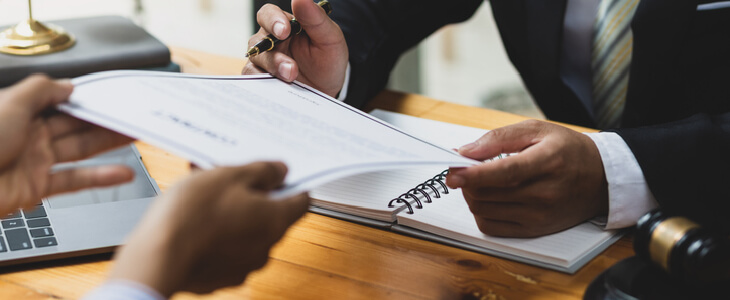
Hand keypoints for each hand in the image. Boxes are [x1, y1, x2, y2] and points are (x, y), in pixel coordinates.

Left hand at [0, 75, 133, 215]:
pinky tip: (122, 172)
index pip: (62, 101)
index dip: (88, 98)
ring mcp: (35, 161)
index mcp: (21, 111)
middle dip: (106, 119)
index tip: (113, 96)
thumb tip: (69, 86)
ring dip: (110, 144)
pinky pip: (75, 180)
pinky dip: (101, 178)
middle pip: (76, 124)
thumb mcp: (11, 103)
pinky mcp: (38, 187)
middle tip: (133, 115)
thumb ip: (43, 91)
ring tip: (136, 136)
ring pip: (81, 150)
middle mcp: (30, 134)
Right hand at [109, 162, 309, 296]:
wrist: (157, 257)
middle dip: (253, 196)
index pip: (302, 201)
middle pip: (272, 216)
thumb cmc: (192, 216)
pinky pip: (227, 250)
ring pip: (247, 232)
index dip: (290, 184)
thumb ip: (261, 171)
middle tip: (229, 180)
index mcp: (275, 220)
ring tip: (206, 198)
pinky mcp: (222, 276)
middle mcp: (266, 247)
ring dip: (233, 215)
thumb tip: (280, 171)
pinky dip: (218, 236)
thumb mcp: (229, 176)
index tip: (275, 174)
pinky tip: (197, 222)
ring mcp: (244, 265)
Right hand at [242, 0, 348, 97]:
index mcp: (285, 25)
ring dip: (273, 68)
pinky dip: (263, 82)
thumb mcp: (330, 39)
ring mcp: (264, 61)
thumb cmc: (328, 60)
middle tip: (290, 65)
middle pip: (257, 40)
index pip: (268, 14)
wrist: (328, 90)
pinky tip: (278, 86)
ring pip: (256, 61)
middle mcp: (269, 41)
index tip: (285, 30)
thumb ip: (316, 18)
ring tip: (292, 76)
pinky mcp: (262, 79)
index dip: (273, 20)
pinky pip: (252, 78)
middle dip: (273, 52)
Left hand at [446, 120, 608, 237]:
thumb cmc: (567, 150)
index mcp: (547, 162)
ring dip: (471, 195)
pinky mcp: (533, 230)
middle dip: (467, 181)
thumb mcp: (536, 130)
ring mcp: (539, 216)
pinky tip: (488, 198)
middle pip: (488, 193)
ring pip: (484, 210)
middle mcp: (544, 193)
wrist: (600, 179)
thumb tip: (465, 151)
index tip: (453, 171)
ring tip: (479, 181)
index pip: (505, 172)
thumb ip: (498, 138)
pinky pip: (491, 227)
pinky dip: (480, 212)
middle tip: (465, 169)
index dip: (474, 174)